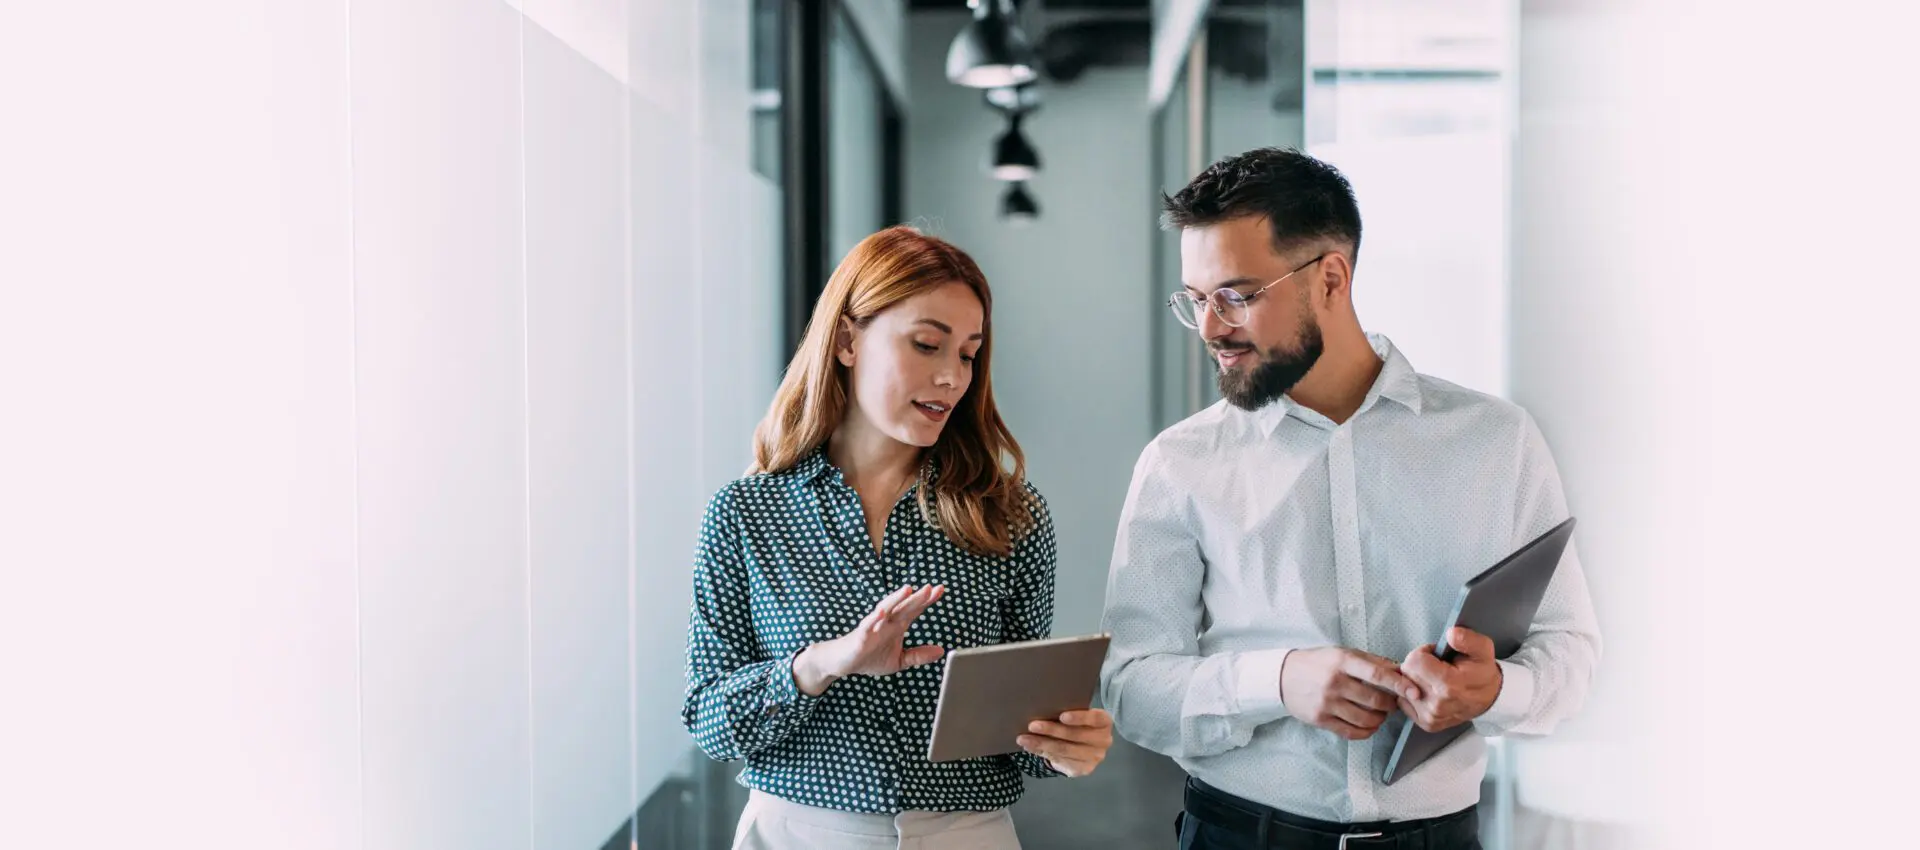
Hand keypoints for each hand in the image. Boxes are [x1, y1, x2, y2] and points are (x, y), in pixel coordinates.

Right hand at [793, 584, 945, 695]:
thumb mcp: (899, 660)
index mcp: (897, 625)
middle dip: (917, 597)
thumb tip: (941, 651)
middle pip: (904, 607)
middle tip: (931, 587)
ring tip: (908, 590)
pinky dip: (874, 617)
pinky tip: (882, 611)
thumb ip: (918, 655)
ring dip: (896, 599)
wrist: (843, 663)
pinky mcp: (861, 635)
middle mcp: (887, 622)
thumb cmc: (869, 657)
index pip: (914, 610)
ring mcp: (873, 626)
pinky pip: (868, 624)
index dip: (927, 600)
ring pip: (887, 609)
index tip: (940, 589)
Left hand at [1018, 709, 1113, 776]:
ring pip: (1065, 749)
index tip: (1062, 716)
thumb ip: (1065, 714)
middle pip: (1075, 735)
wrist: (1084, 746)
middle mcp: (1104, 741)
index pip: (1094, 718)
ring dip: (1042, 743)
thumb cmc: (1078, 724)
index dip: (1079, 718)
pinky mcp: (1084, 769)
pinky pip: (1061, 760)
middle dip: (1052, 730)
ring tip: (1024, 738)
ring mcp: (1095, 757)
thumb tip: (1039, 709)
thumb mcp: (1077, 716)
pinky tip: (1030, 747)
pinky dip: (1043, 752)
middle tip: (1032, 725)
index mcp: (1104, 722)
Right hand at [1280, 646, 1421, 740]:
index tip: (1414, 692)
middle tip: (1392, 703)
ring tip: (1380, 714)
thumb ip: (1372, 662)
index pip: (1377, 675)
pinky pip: (1351, 732)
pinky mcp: (1321, 720)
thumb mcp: (1342, 653)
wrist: (1283, 676)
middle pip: (1375, 701)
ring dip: (1380, 719)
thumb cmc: (1318, 663)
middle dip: (1390, 705)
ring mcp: (1327, 703)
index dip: (1399, 684)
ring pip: (1366, 719)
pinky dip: (1366, 731)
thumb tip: (1400, 670)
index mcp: (1342, 662)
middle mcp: (1335, 682)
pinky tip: (1369, 725)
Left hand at [1397, 627, 1502, 732]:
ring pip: (1403, 688)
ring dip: (1415, 680)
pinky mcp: (1427, 724)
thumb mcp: (1482, 649)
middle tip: (1435, 666)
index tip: (1436, 655)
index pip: (1414, 661)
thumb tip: (1451, 634)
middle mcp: (1437, 704)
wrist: (1489, 698)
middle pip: (1406, 674)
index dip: (1424, 652)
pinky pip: (1404, 702)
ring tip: (1433, 679)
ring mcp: (1431, 717)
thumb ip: (1468, 639)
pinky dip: (1413, 694)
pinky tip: (1428, 691)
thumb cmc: (1482, 671)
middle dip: (1418, 665)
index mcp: (1449, 685)